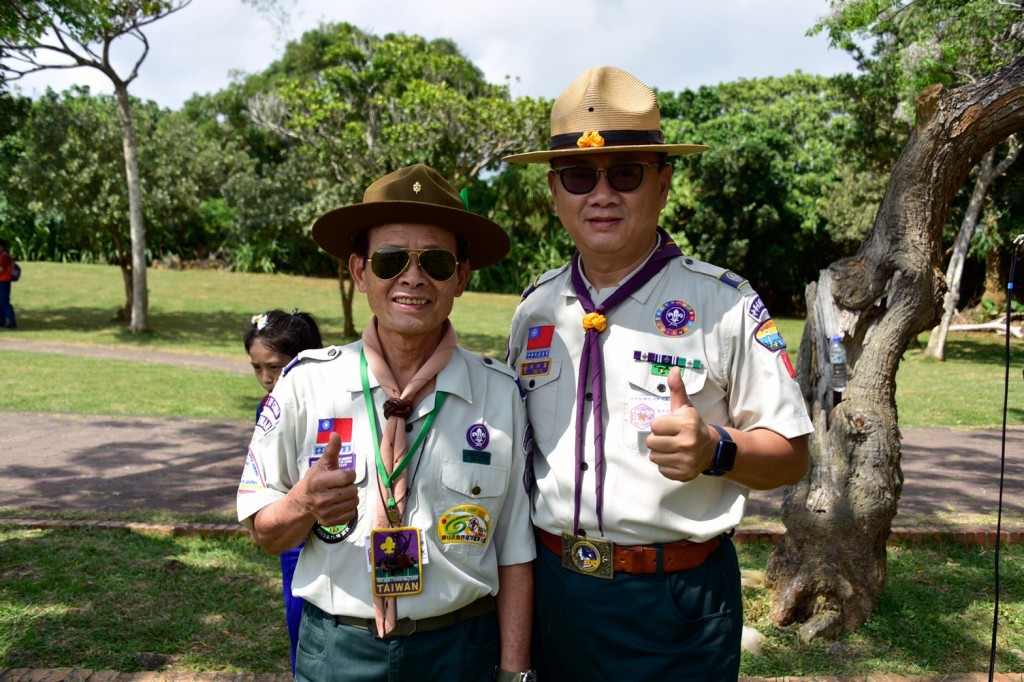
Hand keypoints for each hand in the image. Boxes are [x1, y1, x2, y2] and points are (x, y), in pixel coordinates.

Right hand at [303, 432, 357, 525]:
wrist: (303, 501)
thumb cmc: (316, 479)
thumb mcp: (322, 464)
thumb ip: (331, 450)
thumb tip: (336, 434)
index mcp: (319, 482)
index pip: (348, 476)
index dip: (349, 473)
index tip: (344, 474)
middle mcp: (321, 499)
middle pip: (352, 490)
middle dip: (350, 485)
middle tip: (342, 485)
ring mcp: (325, 512)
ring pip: (354, 502)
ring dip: (351, 496)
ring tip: (342, 493)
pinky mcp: (329, 522)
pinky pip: (351, 514)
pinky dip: (349, 508)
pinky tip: (340, 504)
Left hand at [645, 367, 714, 481]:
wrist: (711, 448)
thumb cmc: (693, 425)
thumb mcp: (685, 407)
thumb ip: (677, 389)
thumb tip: (672, 369)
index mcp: (687, 424)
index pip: (654, 426)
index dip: (660, 425)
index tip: (670, 426)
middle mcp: (688, 443)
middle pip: (651, 442)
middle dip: (658, 439)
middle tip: (670, 438)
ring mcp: (687, 460)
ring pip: (654, 457)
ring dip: (661, 452)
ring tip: (673, 448)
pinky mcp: (684, 474)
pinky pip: (661, 469)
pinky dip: (666, 465)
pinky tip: (676, 458)